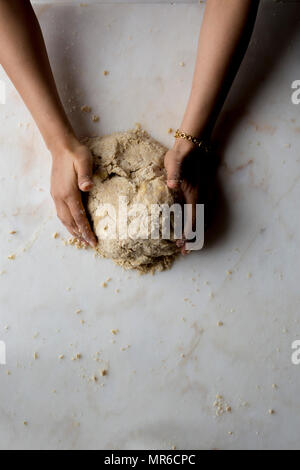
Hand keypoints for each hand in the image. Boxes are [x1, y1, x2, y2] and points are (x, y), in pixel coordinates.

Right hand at [50, 138, 96, 247]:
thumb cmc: (76, 153)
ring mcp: (56, 195)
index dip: (86, 231)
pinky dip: (67, 222)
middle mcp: (60, 197)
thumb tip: (87, 187)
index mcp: (69, 193)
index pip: (78, 218)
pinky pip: (60, 213)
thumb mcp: (84, 161)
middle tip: (90, 244)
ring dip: (72, 230)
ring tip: (81, 238)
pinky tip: (72, 223)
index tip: (93, 242)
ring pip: (63, 219)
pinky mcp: (55, 192)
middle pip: (70, 222)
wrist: (61, 146)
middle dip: (79, 234)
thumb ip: (86, 175)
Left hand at [165, 139, 212, 254]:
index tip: (180, 245)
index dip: (187, 234)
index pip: (192, 219)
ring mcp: (204, 195)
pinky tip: (194, 228)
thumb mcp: (175, 163)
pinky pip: (203, 213)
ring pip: (203, 220)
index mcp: (195, 194)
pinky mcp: (203, 192)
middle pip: (200, 224)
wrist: (193, 144)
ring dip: (197, 234)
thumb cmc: (181, 155)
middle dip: (193, 239)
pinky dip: (199, 225)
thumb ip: (174, 175)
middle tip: (184, 253)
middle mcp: (202, 197)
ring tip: (189, 246)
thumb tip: (171, 185)